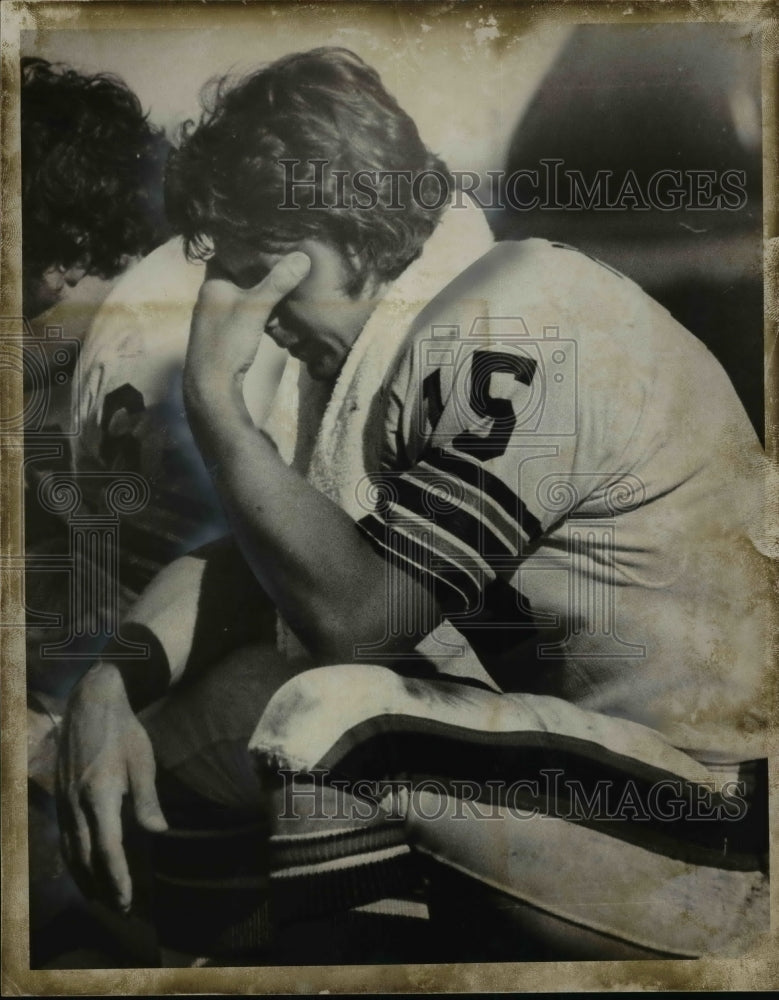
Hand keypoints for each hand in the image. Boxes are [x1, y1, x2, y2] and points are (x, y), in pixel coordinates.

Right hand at [56, 664, 167, 911]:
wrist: (90, 702)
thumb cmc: (123, 730)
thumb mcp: (142, 759)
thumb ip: (147, 798)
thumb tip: (158, 832)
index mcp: (99, 794)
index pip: (107, 848)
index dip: (117, 876)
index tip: (127, 898)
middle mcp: (76, 802)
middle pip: (84, 856)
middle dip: (101, 884)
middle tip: (119, 907)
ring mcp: (64, 800)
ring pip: (69, 849)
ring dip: (83, 877)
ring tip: (100, 896)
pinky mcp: (60, 795)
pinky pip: (63, 835)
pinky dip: (72, 857)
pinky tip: (81, 866)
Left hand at [183, 251, 310, 407]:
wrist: (211, 386)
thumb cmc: (228, 342)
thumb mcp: (255, 308)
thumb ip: (277, 283)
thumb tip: (302, 257)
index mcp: (212, 285)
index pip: (227, 254)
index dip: (246, 246)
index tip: (269, 238)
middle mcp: (210, 298)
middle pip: (236, 275)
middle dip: (257, 269)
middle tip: (283, 257)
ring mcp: (215, 318)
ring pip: (240, 295)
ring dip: (258, 291)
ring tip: (283, 280)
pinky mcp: (222, 335)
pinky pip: (242, 313)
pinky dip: (256, 309)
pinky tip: (272, 311)